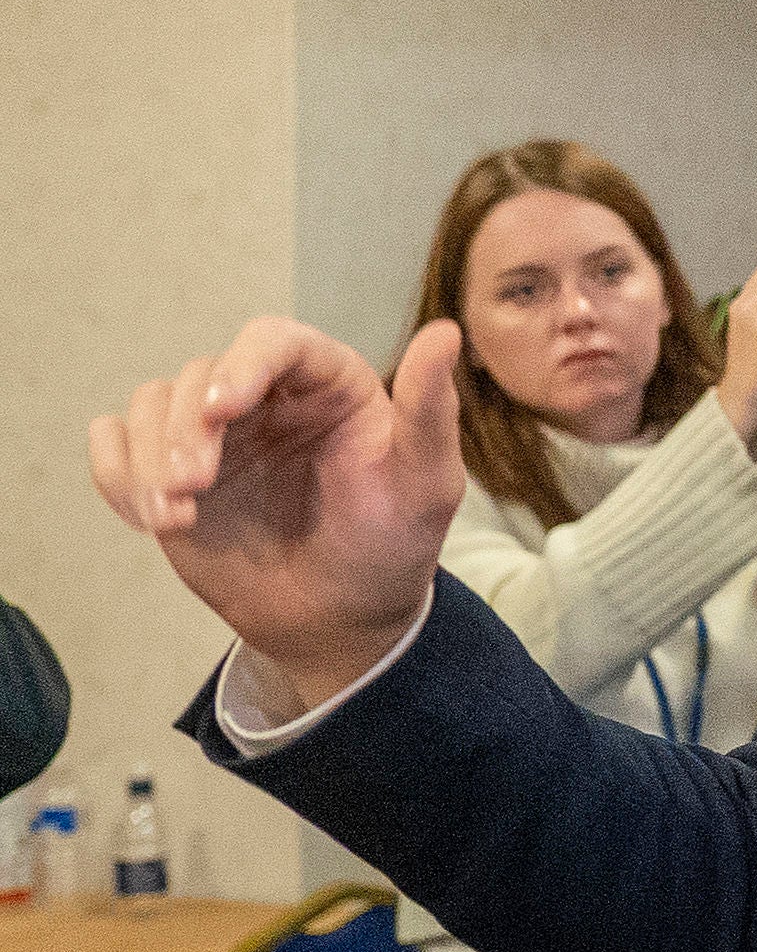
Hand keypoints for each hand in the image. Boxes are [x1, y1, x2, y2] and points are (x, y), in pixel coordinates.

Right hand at [89, 319, 468, 709]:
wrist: (342, 619)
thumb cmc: (391, 547)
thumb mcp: (427, 483)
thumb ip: (430, 409)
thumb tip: (446, 332)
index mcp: (328, 383)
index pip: (274, 342)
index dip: (241, 365)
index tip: (223, 410)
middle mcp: (264, 396)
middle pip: (199, 374)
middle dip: (185, 427)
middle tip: (194, 484)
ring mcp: (212, 433)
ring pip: (150, 406)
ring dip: (148, 458)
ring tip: (175, 516)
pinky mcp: (167, 470)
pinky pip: (115, 446)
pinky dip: (119, 474)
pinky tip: (154, 519)